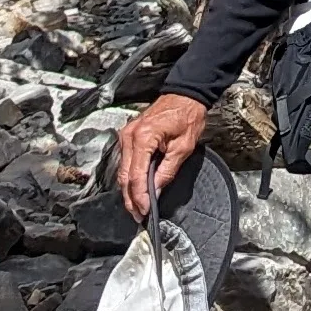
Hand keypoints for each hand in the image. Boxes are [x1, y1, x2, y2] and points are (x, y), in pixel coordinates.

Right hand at [117, 92, 208, 222]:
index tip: (145, 211)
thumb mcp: (183, 147)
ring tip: (138, 207)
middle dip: (131, 199)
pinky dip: (130, 178)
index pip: (136, 175)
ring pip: (123, 171)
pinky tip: (136, 190)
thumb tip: (156, 192)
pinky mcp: (128, 137)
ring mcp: (126, 136)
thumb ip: (167, 171)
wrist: (185, 95)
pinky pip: (126, 162)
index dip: (140, 196)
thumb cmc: (187, 116)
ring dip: (129, 190)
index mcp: (142, 138)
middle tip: (139, 216)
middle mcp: (129, 137)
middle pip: (125, 176)